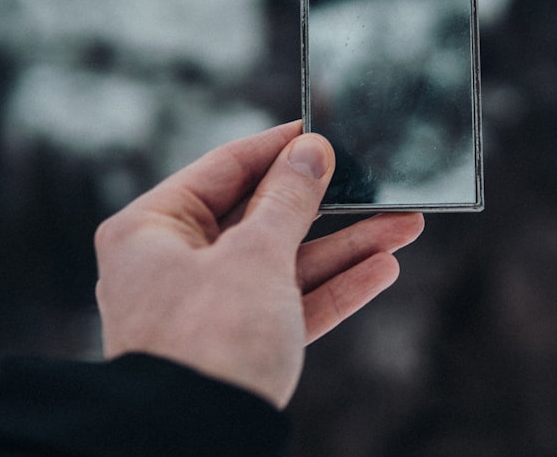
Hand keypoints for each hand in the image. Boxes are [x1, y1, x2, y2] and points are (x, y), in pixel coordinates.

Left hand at [93, 121, 422, 408]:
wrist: (196, 444)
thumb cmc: (209, 340)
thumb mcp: (255, 255)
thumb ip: (289, 199)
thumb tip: (312, 149)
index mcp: (151, 229)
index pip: (224, 169)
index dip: (278, 148)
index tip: (323, 131)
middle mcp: (174, 264)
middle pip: (261, 217)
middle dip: (328, 207)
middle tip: (376, 184)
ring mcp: (206, 307)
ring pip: (285, 263)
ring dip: (345, 248)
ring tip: (404, 226)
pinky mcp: (237, 346)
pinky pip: (289, 305)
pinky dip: (333, 289)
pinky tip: (382, 268)